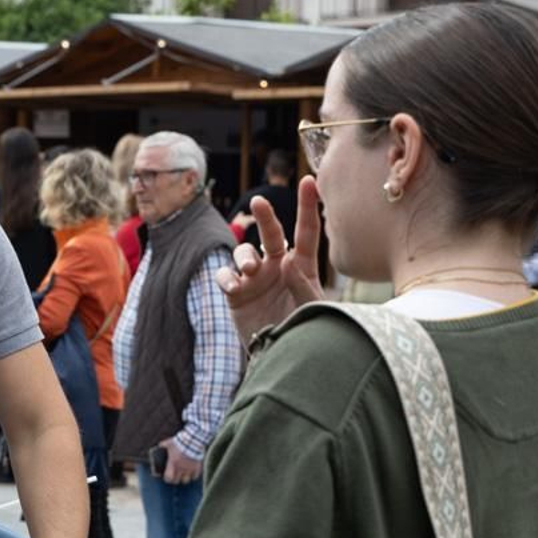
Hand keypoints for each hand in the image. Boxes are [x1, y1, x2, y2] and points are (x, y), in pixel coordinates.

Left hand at [163, 443, 201, 485]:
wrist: (192, 440)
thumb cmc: (179, 442)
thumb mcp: (169, 443)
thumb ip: (163, 445)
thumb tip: (159, 445)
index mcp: (173, 463)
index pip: (168, 478)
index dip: (167, 479)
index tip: (167, 477)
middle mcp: (181, 468)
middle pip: (177, 481)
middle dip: (175, 479)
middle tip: (175, 477)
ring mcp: (190, 469)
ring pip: (186, 480)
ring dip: (184, 479)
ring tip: (183, 476)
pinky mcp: (197, 467)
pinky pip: (195, 476)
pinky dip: (193, 476)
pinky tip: (192, 473)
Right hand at [215, 176, 322, 342]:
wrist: (278, 356)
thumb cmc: (302, 332)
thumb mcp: (311, 309)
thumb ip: (302, 284)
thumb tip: (287, 260)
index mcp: (301, 267)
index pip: (306, 232)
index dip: (307, 206)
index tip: (309, 180)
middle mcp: (277, 266)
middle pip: (271, 233)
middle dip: (265, 216)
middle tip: (260, 202)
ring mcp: (255, 278)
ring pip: (244, 253)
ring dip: (245, 257)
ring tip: (251, 271)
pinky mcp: (236, 293)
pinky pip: (225, 275)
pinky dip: (227, 278)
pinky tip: (234, 287)